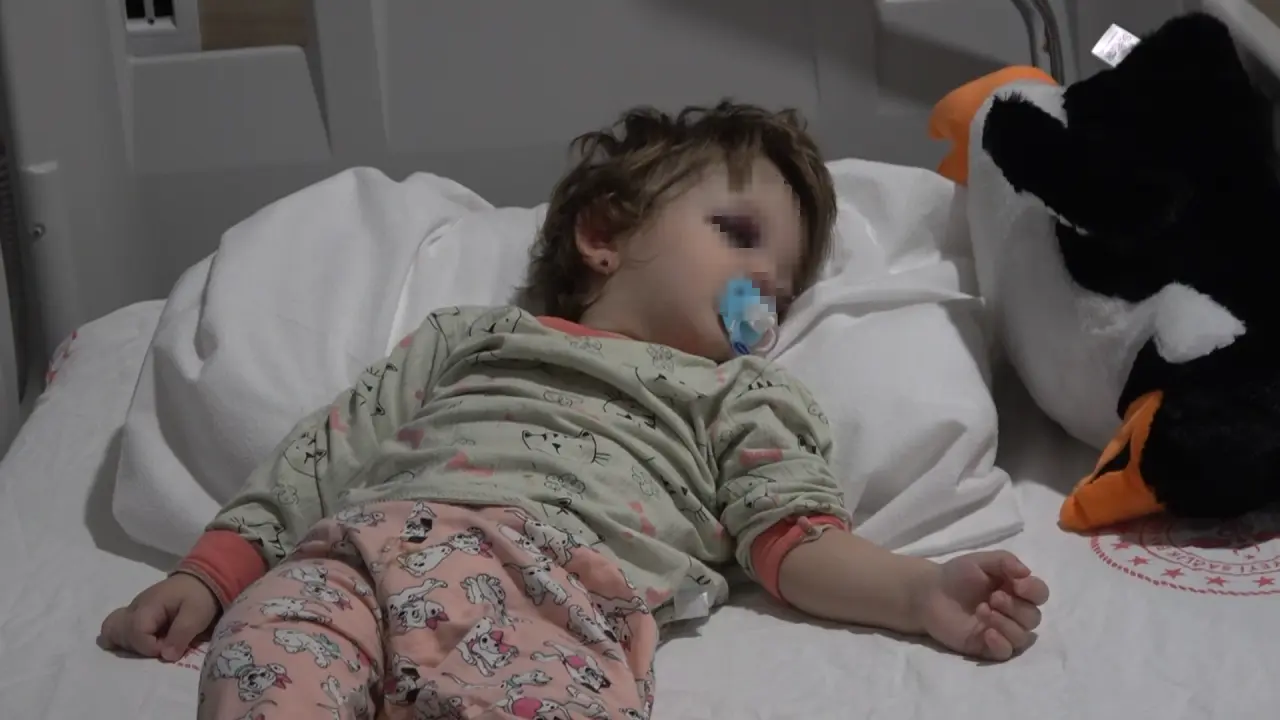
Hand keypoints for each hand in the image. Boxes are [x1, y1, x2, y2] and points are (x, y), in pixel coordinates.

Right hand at [99, 573, 219, 661]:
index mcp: (149, 606)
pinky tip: (141, 645)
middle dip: (138, 648)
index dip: (150, 647)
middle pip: (118, 633)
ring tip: (151, 646)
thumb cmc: (199, 597)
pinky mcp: (134, 616)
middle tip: (159, 647)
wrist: (200, 580)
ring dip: (128, 645)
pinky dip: (124, 640)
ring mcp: (132, 611)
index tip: (169, 649)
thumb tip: (166, 656)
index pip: (135, 632)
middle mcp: (134, 608)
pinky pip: (117, 629)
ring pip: (112, 631)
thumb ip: (181, 634)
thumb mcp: (197, 614)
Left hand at [914, 550, 1049, 660]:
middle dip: (1016, 607)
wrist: (929, 593)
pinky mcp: (987, 646)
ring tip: (982, 610)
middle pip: (1033, 617)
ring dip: (1006, 624)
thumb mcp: (980, 561)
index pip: (1040, 594)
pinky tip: (987, 633)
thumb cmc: (957, 575)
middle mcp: (1013, 612)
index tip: (1018, 584)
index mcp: (1016, 590)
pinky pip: (1006, 653)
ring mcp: (1001, 631)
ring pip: (1022, 637)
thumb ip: (1005, 561)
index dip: (1034, 591)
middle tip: (993, 597)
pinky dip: (1001, 643)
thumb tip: (1026, 572)